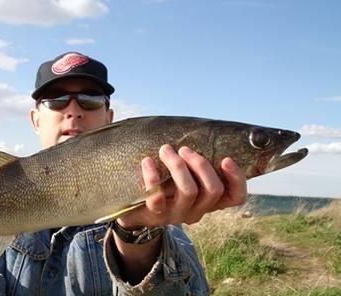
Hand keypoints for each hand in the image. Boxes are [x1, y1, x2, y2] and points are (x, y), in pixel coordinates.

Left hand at [119, 145, 246, 227]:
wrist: (132, 209)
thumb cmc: (163, 185)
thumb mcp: (184, 176)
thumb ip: (196, 164)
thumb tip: (208, 134)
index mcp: (208, 201)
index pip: (236, 198)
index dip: (237, 179)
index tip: (226, 158)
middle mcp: (197, 210)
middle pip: (213, 190)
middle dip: (201, 164)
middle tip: (183, 149)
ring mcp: (176, 215)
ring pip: (189, 190)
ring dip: (178, 165)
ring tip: (165, 150)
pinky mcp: (155, 215)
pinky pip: (157, 197)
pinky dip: (152, 175)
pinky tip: (147, 161)